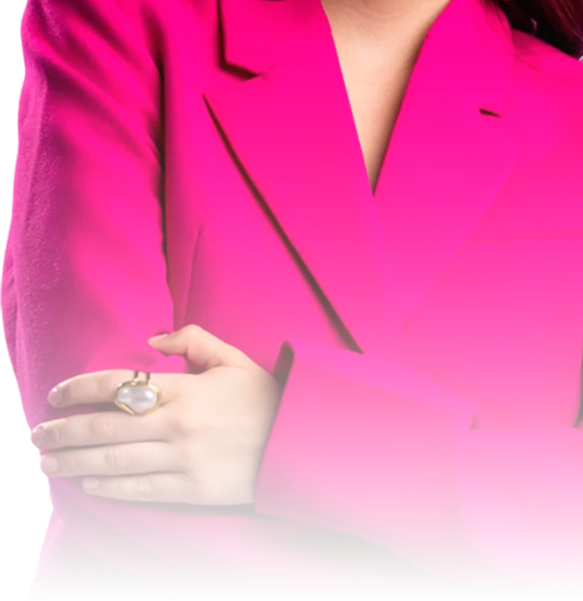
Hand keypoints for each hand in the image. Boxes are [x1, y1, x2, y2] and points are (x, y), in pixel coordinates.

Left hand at [29, 324, 281, 505]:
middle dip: (64, 429)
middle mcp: (177, 425)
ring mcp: (182, 460)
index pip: (118, 385)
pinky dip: (107, 487)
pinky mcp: (191, 490)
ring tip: (47, 461)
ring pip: (114, 461)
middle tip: (36, 432)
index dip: (80, 388)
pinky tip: (86, 482)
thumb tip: (152, 342)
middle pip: (105, 427)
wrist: (298, 443)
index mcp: (185, 388)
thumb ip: (192, 340)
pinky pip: (139, 490)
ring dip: (73, 461)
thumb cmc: (265, 397)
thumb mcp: (233, 358)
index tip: (56, 394)